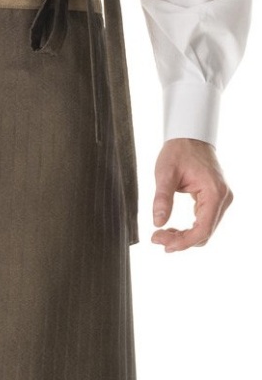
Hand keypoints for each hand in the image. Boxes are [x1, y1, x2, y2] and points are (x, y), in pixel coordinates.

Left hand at [151, 138, 232, 252]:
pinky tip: (172, 229)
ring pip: (204, 231)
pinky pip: (204, 223)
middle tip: (156, 238)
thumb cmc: (179, 151)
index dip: (182, 242)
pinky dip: (188, 230)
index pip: (202, 230)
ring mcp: (221, 200)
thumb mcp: (165, 173)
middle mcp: (223, 198)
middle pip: (204, 234)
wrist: (189, 136)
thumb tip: (158, 222)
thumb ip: (162, 198)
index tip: (161, 243)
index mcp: (214, 192)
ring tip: (161, 234)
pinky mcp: (216, 200)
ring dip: (184, 238)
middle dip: (180, 241)